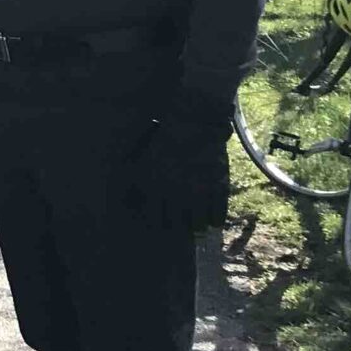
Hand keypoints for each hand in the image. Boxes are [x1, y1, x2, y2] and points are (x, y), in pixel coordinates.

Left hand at [139, 90, 233, 228]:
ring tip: (198, 225)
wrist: (192, 125)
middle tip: (183, 225)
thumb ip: (139, 186)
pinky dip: (216, 220)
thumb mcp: (143, 163)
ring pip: (200, 224)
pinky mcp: (219, 187)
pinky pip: (218, 214)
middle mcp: (177, 194)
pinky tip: (213, 220)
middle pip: (180, 225)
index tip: (164, 223)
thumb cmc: (164, 143)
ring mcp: (200, 192)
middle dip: (180, 226)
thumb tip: (130, 206)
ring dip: (198, 226)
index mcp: (156, 188)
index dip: (161, 224)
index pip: (158, 220)